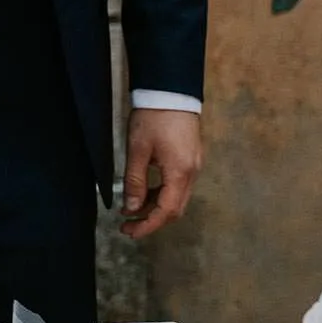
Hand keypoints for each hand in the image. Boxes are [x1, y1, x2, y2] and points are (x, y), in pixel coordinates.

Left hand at [121, 108, 202, 238]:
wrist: (171, 90)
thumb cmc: (153, 117)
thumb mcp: (138, 150)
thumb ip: (135, 181)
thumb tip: (132, 209)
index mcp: (180, 172)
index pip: (166, 211)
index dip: (148, 226)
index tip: (129, 232)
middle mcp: (192, 172)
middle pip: (175, 209)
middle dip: (152, 220)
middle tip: (127, 226)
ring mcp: (194, 165)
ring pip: (177, 198)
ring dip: (156, 207)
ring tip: (131, 209)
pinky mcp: (190, 158)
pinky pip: (178, 185)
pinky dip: (162, 194)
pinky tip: (145, 192)